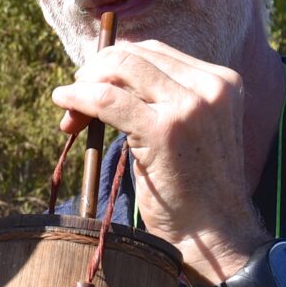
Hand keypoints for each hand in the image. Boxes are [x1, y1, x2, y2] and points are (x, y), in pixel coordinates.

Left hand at [52, 39, 266, 284]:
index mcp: (222, 81)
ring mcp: (190, 106)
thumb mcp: (186, 131)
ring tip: (68, 109)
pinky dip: (79, 98)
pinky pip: (107, 100)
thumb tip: (104, 78)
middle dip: (95, 73)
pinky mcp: (165, 130)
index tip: (89, 85)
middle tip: (72, 97)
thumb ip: (160, 100)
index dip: (114, 64)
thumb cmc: (194, 190)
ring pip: (119, 71)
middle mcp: (211, 86)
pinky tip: (63, 103)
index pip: (154, 52)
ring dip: (84, 85)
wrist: (216, 234)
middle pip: (134, 56)